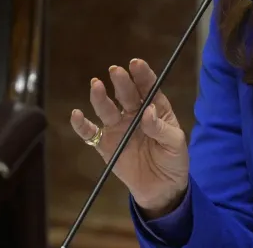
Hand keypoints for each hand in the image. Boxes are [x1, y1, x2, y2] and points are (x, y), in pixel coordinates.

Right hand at [70, 58, 188, 216]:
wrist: (161, 188)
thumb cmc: (173, 160)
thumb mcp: (175, 143)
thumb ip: (161, 128)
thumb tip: (148, 112)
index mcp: (156, 109)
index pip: (149, 88)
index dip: (142, 75)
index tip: (136, 63)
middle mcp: (135, 114)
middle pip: (127, 95)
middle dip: (122, 82)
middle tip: (115, 71)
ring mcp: (118, 128)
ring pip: (107, 109)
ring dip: (100, 97)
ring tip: (96, 84)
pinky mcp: (105, 145)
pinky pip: (91, 134)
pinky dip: (81, 125)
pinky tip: (77, 115)